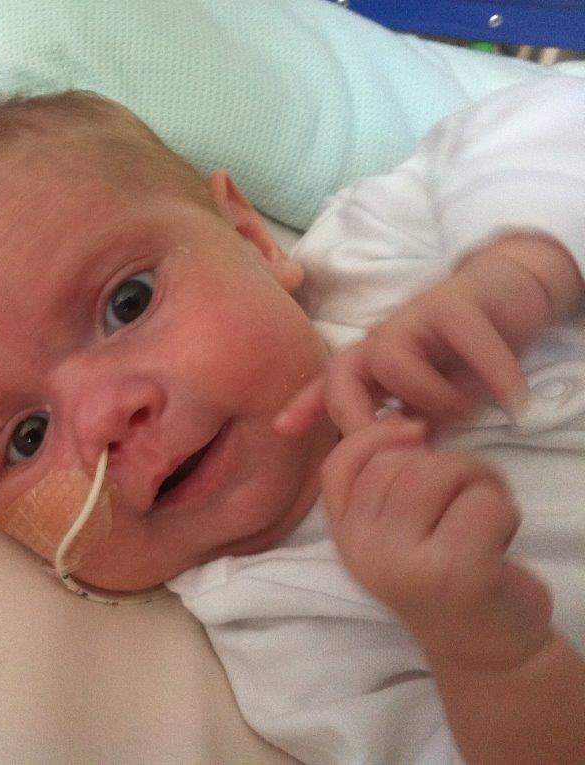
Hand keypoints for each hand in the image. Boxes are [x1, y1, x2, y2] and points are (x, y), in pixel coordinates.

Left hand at [275, 233, 580, 437]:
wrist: (509, 293)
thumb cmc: (463, 353)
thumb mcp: (431, 400)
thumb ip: (409, 430)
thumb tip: (394, 473)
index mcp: (372, 365)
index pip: (329, 387)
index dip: (304, 406)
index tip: (281, 429)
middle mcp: (384, 340)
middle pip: (344, 372)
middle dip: (361, 416)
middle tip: (408, 442)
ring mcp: (415, 318)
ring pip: (393, 361)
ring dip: (432, 397)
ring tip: (467, 412)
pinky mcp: (458, 303)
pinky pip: (468, 342)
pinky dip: (494, 376)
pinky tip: (515, 402)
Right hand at [320, 416, 553, 670]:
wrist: (484, 650)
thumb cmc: (443, 575)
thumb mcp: (394, 533)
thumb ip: (383, 482)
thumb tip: (403, 419)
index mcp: (346, 538)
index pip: (339, 464)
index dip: (375, 435)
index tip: (416, 431)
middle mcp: (365, 552)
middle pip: (396, 463)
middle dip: (445, 460)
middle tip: (467, 491)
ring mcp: (407, 564)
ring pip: (439, 473)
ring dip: (477, 480)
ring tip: (483, 510)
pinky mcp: (456, 572)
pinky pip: (483, 501)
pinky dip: (505, 509)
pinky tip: (500, 539)